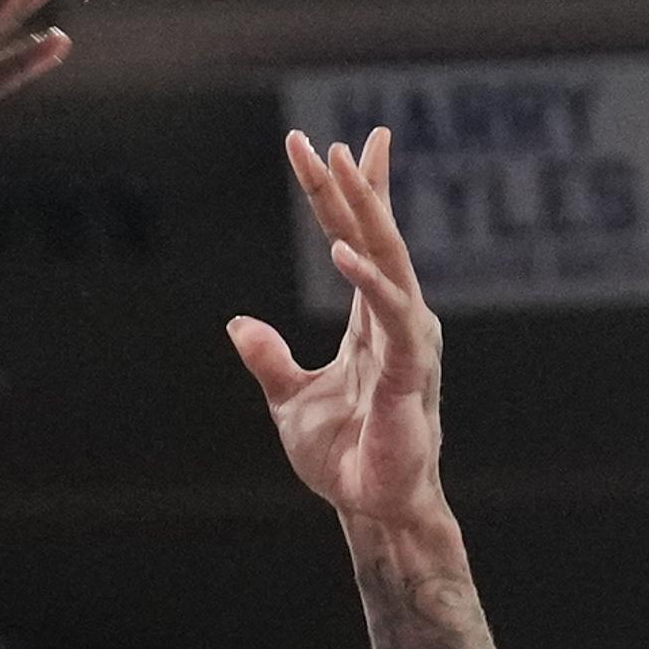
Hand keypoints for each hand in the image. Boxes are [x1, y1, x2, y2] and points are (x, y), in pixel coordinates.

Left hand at [232, 129, 451, 531]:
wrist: (371, 508)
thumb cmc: (343, 456)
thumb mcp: (290, 400)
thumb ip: (269, 359)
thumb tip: (239, 323)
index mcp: (371, 322)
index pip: (356, 243)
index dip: (343, 195)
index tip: (330, 145)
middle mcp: (397, 321)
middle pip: (376, 238)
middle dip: (358, 186)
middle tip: (339, 140)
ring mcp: (408, 344)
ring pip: (389, 261)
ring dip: (367, 211)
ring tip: (346, 165)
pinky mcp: (409, 374)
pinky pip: (390, 316)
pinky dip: (368, 281)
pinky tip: (342, 251)